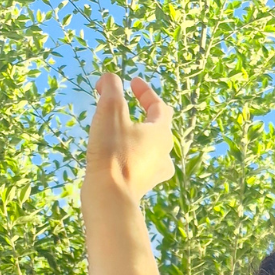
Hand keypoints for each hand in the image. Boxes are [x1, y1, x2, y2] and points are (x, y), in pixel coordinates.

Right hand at [83, 74, 174, 202]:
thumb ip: (111, 89)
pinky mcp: (142, 185)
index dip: (146, 92)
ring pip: (150, 146)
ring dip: (137, 132)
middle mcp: (165, 153)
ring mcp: (155, 172)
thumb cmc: (112, 151)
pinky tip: (118, 152)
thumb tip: (110, 78)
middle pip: (158, 127)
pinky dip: (131, 150)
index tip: (131, 83)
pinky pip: (140, 162)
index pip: (160, 107)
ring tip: (120, 127)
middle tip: (125, 103)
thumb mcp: (110, 111)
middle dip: (143, 111)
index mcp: (162, 134)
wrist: (110, 196)